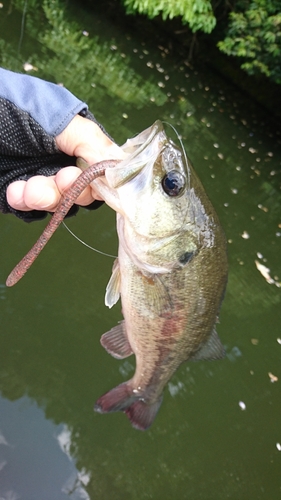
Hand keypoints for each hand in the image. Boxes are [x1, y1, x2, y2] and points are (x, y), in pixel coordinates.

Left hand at [6, 115, 124, 210]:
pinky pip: (33, 211)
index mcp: (77, 139)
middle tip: (57, 180)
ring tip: (25, 189)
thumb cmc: (8, 106)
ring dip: (46, 199)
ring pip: (61, 205)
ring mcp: (43, 178)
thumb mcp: (53, 116)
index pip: (103, 169)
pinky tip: (14, 192)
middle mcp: (64, 161)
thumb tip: (117, 167)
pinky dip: (26, 205)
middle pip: (85, 193)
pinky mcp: (21, 193)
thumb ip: (89, 141)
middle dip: (70, 190)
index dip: (98, 180)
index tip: (79, 177)